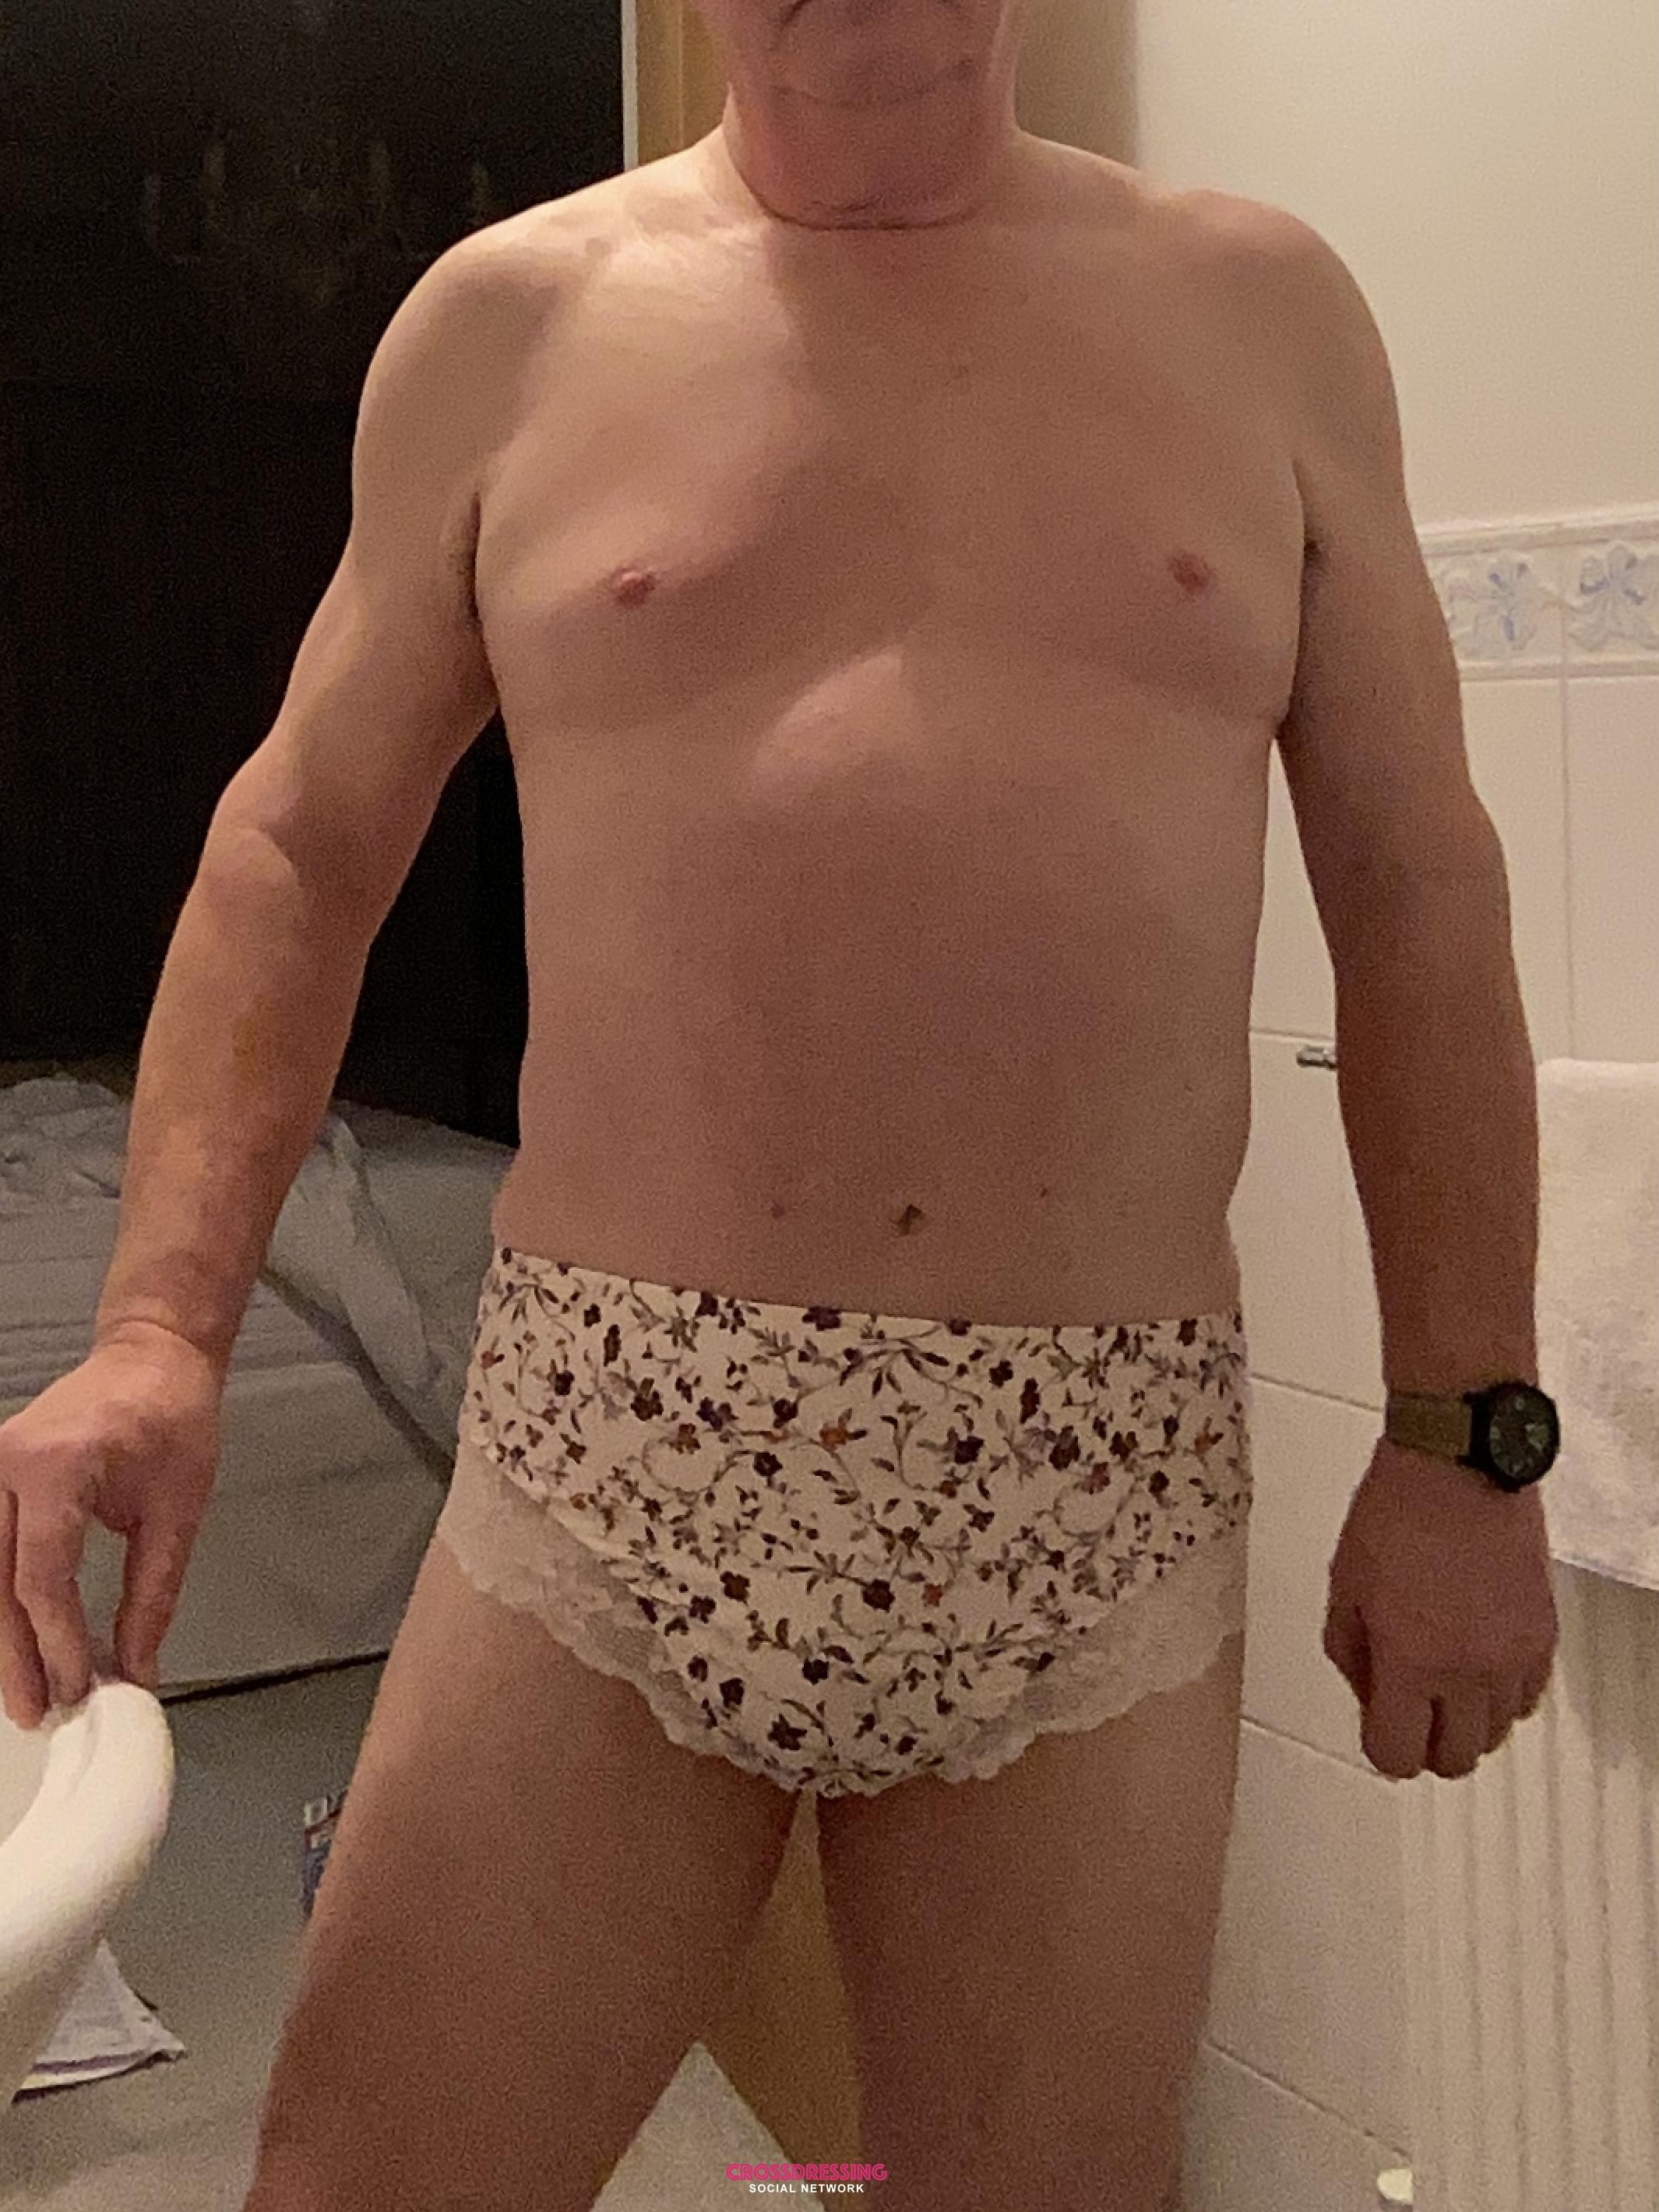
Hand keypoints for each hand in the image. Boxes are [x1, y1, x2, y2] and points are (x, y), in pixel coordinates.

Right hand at [0, 1326, 222, 1728]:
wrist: (152, 1355)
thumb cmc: (174, 1419)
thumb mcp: (179, 1509)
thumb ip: (152, 1593)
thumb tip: (137, 1670)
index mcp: (55, 1465)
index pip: (42, 1575)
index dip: (56, 1641)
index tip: (79, 1689)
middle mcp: (5, 1464)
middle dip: (17, 1655)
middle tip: (36, 1713)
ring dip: (2, 1636)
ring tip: (23, 1693)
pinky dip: (2, 1599)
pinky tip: (15, 1643)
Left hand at [1323, 1435, 1558, 1780]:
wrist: (1459, 1465)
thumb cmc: (1396, 1512)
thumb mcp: (1343, 1585)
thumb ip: (1349, 1654)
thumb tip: (1368, 1695)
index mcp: (1410, 1662)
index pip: (1398, 1755)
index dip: (1382, 1747)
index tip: (1376, 1726)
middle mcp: (1468, 1672)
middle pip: (1454, 1758)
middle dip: (1425, 1743)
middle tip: (1408, 1710)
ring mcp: (1512, 1657)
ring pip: (1495, 1734)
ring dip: (1465, 1721)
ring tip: (1443, 1679)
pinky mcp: (1543, 1636)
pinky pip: (1527, 1698)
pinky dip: (1502, 1696)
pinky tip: (1478, 1663)